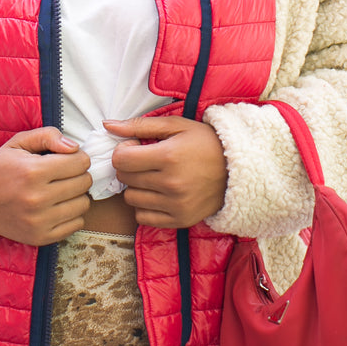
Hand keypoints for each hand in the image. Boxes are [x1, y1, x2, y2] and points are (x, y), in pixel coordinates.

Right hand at [0, 127, 91, 245]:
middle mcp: (37, 199)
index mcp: (33, 172)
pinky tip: (57, 206)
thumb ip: (48, 136)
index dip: (78, 157)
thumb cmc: (2, 166)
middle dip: (78, 174)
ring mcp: (39, 221)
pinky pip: (76, 224)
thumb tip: (74, 148)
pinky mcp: (40, 237)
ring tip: (61, 190)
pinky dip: (72, 214)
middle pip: (84, 182)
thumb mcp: (20, 142)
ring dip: (76, 195)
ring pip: (83, 204)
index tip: (68, 159)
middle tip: (64, 174)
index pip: (80, 162)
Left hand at [105, 115, 226, 229]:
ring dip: (136, 187)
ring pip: (131, 199)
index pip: (121, 160)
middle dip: (130, 167)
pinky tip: (158, 194)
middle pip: (125, 178)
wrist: (239, 170)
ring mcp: (175, 205)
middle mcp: (171, 183)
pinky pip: (143, 217)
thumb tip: (107, 126)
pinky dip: (145, 206)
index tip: (136, 147)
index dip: (123, 151)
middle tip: (146, 161)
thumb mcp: (176, 125)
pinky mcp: (180, 219)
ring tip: (154, 177)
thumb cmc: (206, 142)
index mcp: (168, 156)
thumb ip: (140, 125)